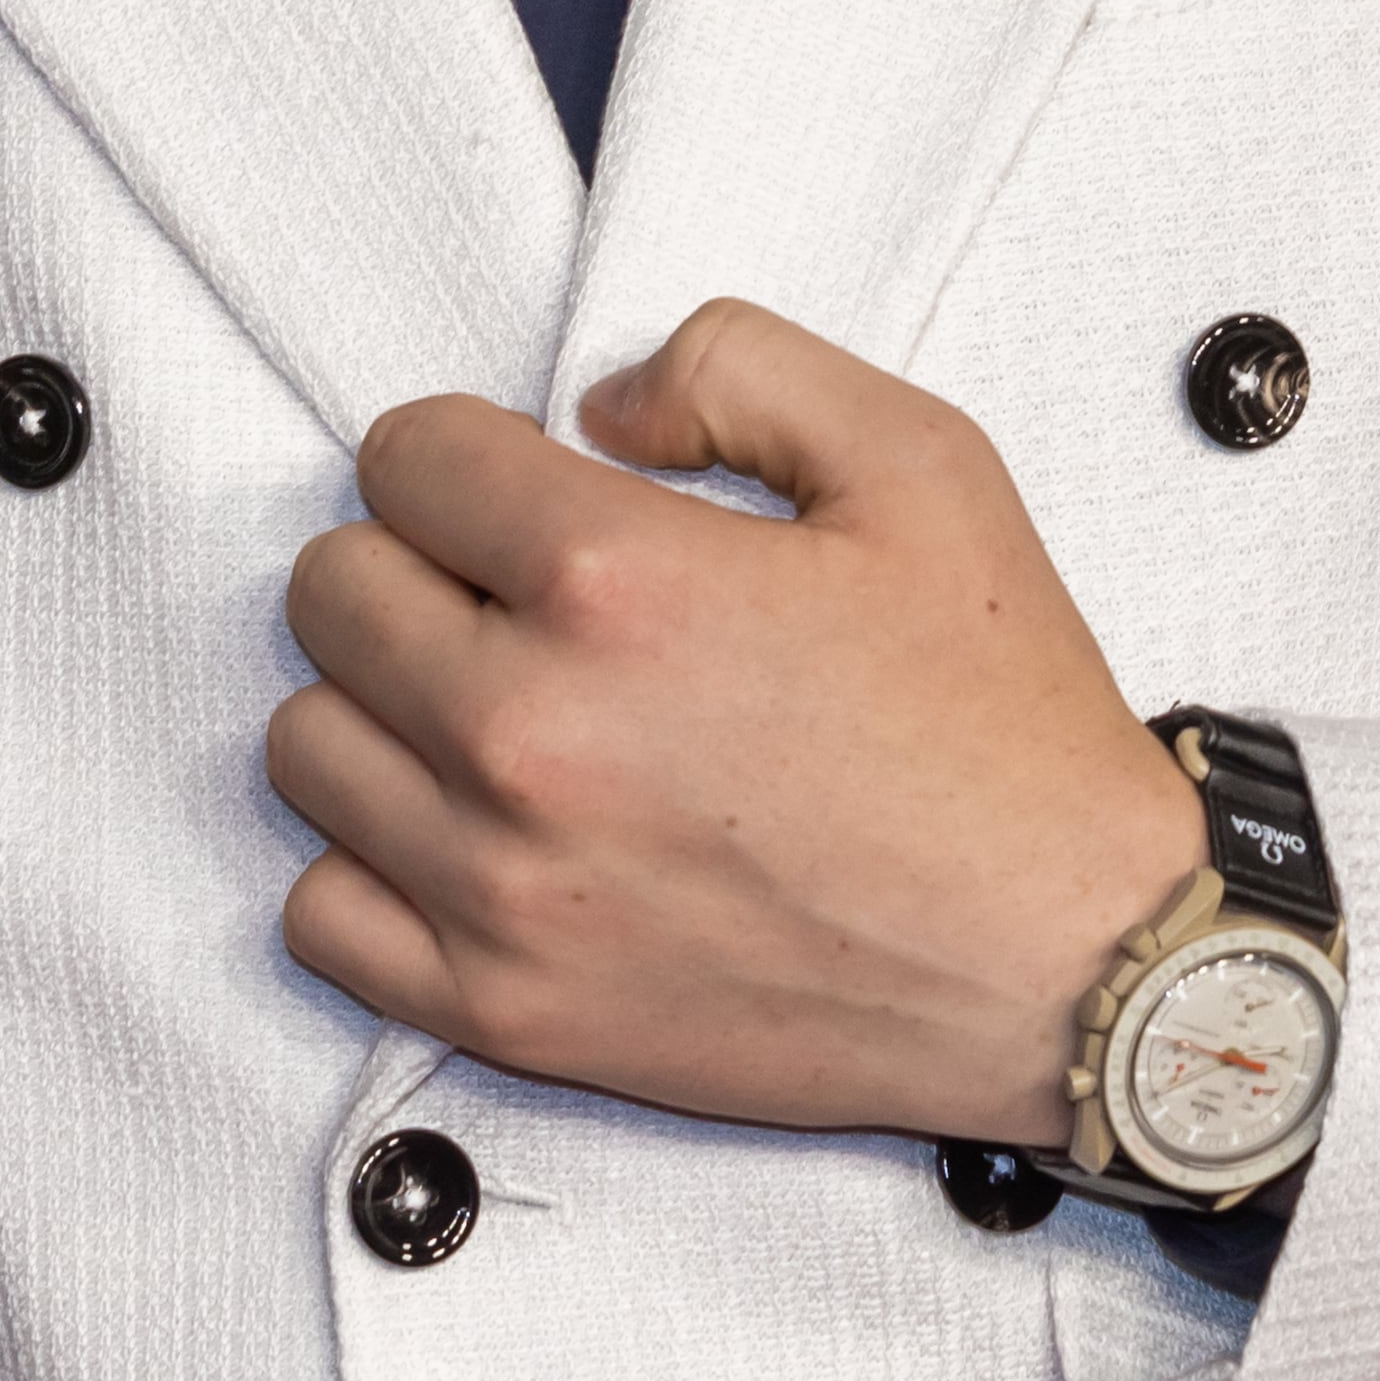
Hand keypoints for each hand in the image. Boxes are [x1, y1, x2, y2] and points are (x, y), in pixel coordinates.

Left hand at [269, 296, 1205, 1145]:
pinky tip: (469, 833)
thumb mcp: (917, 462)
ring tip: (492, 706)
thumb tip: (598, 408)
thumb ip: (737, 369)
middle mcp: (532, 732)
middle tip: (510, 590)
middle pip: (333, 591)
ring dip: (382, 706)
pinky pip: (324, 917)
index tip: (518, 485)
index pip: (404, 458)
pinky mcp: (512, 1011)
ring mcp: (508, 886)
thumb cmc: (1002, 732)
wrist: (1071, 963)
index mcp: (616, 581)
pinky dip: (373, 868)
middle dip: (414, 561)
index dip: (466, 452)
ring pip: (309, 745)